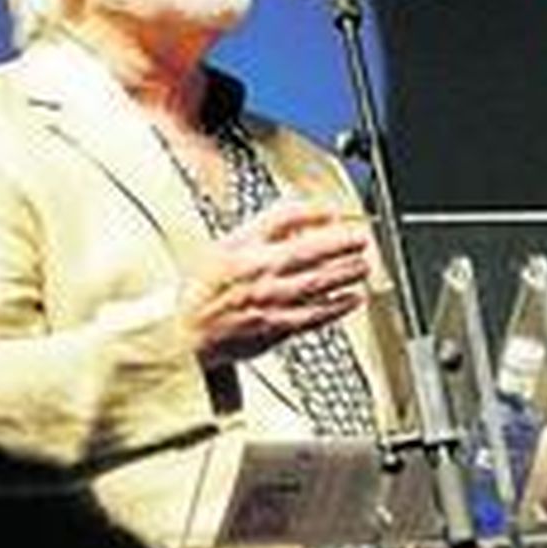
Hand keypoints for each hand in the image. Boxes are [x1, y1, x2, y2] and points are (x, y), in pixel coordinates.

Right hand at [179, 199, 371, 367]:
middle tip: (362, 239)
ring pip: (316, 283)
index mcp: (241, 248)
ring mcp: (268, 301)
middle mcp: (257, 273)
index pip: (282, 219)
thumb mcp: (225, 247)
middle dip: (341, 243)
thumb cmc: (203, 291)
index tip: (332, 213)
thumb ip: (263, 231)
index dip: (312, 213)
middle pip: (308, 251)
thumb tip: (301, 217)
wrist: (182, 334)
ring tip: (364, 265)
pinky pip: (313, 315)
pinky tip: (353, 299)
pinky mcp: (275, 327)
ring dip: (345, 272)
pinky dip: (337, 306)